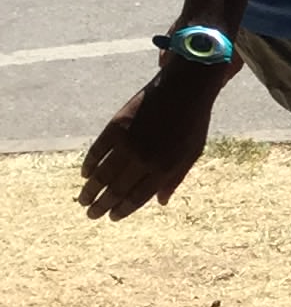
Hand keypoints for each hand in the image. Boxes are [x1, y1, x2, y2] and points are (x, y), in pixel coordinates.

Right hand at [79, 62, 223, 218]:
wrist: (184, 89)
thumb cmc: (192, 123)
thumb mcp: (192, 153)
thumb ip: (175, 178)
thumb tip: (161, 201)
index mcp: (164, 168)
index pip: (138, 197)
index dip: (123, 209)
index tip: (112, 217)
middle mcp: (144, 159)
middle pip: (117, 189)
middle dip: (102, 205)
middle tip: (91, 214)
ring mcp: (128, 143)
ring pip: (103, 174)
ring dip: (90, 189)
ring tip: (83, 200)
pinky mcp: (116, 126)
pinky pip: (97, 151)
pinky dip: (90, 164)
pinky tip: (86, 174)